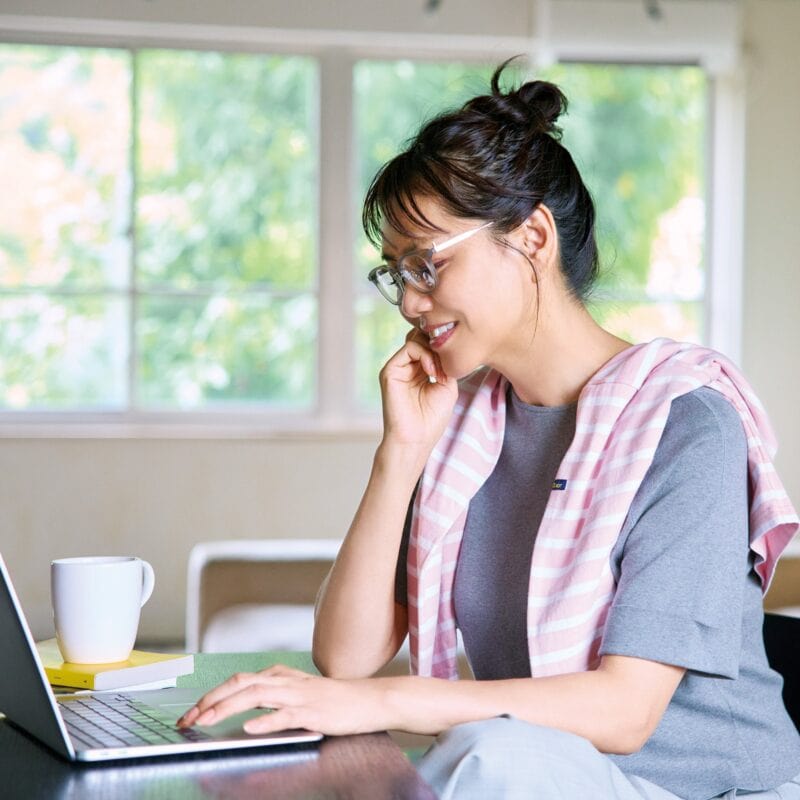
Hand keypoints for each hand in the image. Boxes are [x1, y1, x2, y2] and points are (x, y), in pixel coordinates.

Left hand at [176, 665, 387, 735]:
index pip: (237, 681)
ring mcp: (299, 696)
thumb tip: (245, 708)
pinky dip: (266, 720)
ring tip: (208, 720)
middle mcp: (285, 682)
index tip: (191, 712)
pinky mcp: (312, 712)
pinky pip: (285, 715)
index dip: (212, 695)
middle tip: (189, 718)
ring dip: (228, 707)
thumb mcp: (298, 692)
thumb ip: (273, 695)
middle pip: (240, 684)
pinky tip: (250, 727)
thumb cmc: (335, 700)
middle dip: (211, 700)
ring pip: (257, 695)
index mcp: (280, 676)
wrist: (369, 700)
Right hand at [379, 328, 457, 450]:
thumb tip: (442, 345)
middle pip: (422, 337)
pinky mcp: (390, 370)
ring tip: (439, 373)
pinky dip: (424, 355)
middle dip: (438, 346)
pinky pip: (409, 348)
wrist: (416, 439)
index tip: (455, 363)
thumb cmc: (432, 419)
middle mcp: (407, 367)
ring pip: (416, 339)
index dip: (443, 347)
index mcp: (419, 370)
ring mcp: (397, 368)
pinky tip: (431, 372)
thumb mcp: (447, 386)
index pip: (429, 344)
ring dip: (433, 352)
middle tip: (448, 364)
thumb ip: (444, 364)